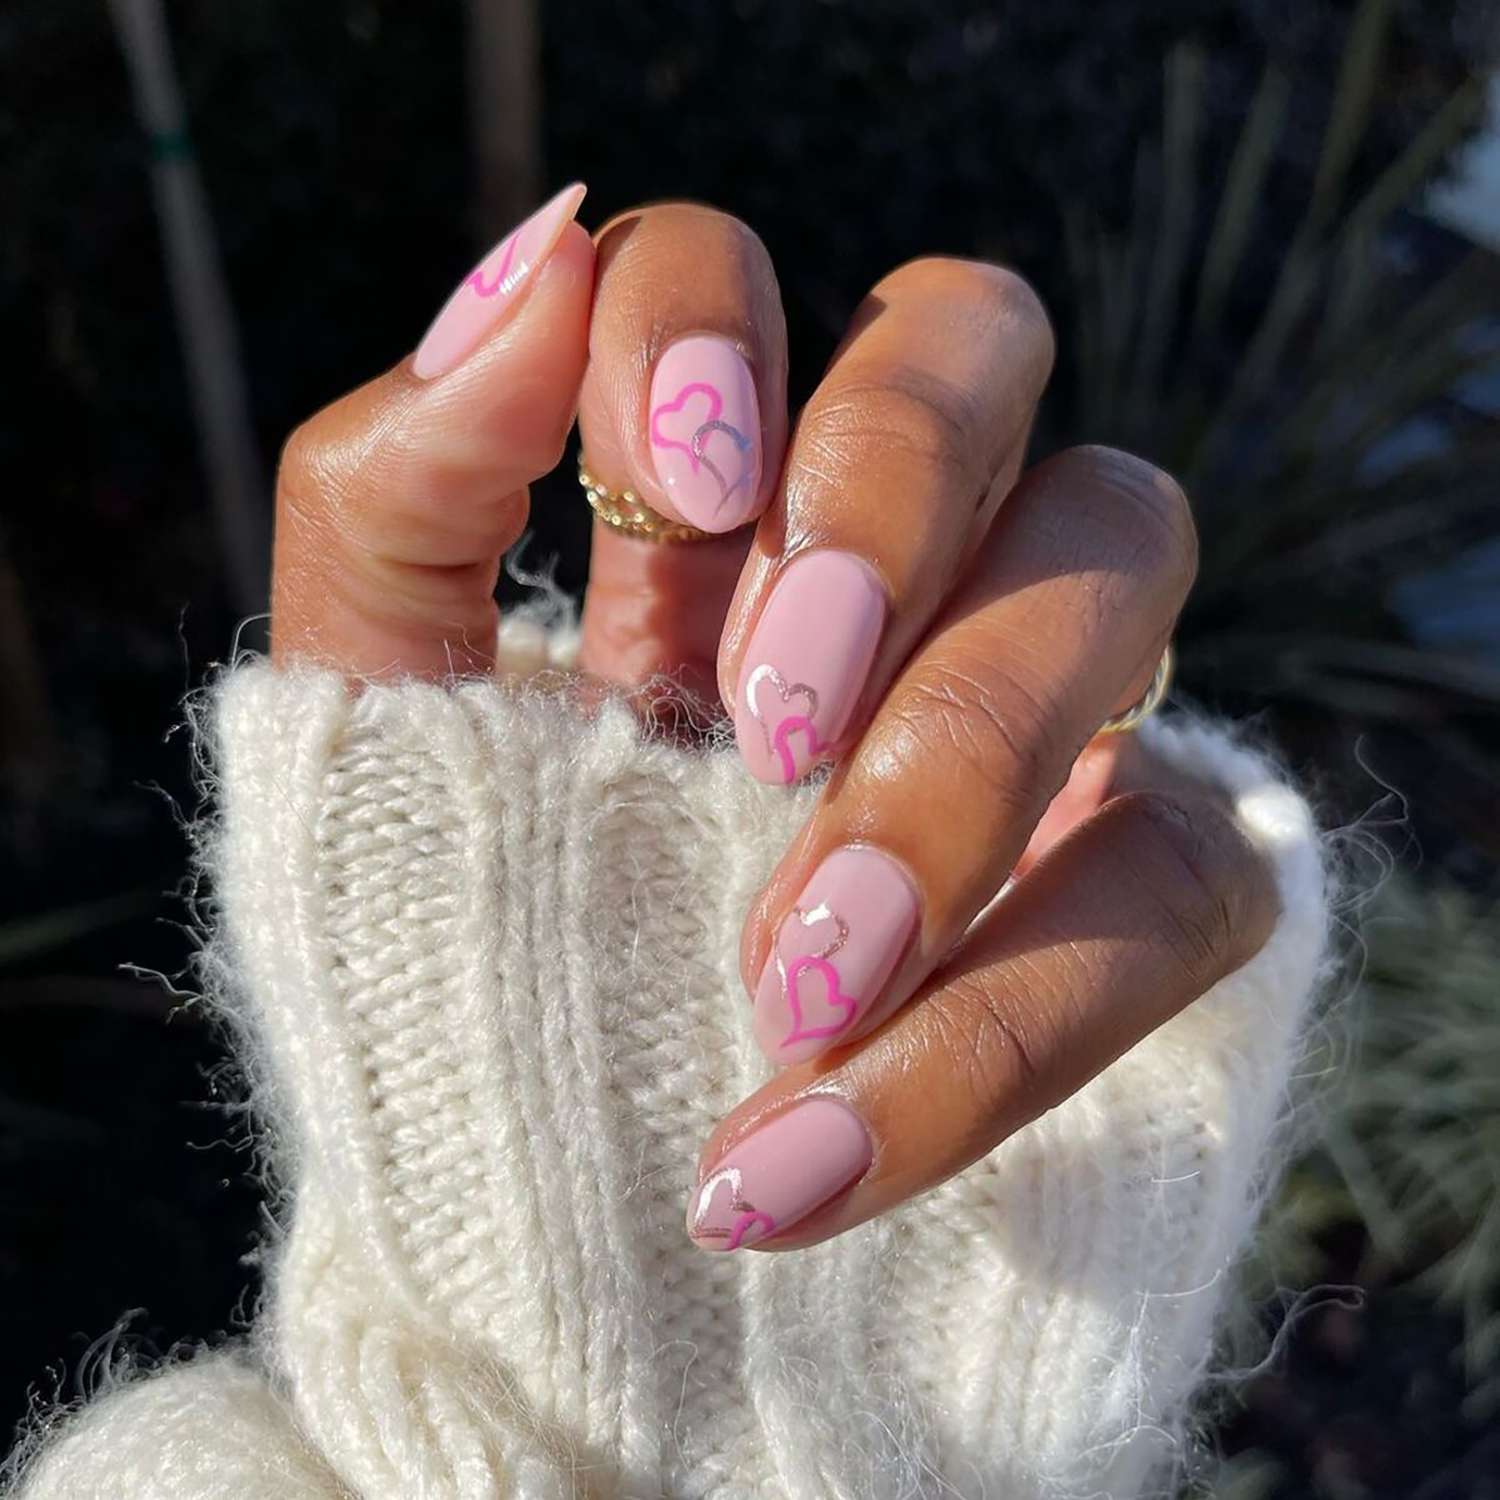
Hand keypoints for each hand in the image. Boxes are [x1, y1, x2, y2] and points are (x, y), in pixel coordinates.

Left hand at [271, 186, 1278, 1250]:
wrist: (542, 1201)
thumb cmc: (456, 936)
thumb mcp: (374, 725)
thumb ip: (402, 494)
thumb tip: (539, 257)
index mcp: (689, 504)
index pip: (731, 272)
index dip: (718, 326)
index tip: (678, 488)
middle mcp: (885, 545)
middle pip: (979, 330)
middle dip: (890, 488)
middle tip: (770, 719)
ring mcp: (1043, 684)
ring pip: (1122, 545)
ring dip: (965, 755)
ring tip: (791, 975)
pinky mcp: (1148, 871)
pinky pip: (1176, 878)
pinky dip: (1005, 1025)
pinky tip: (818, 1152)